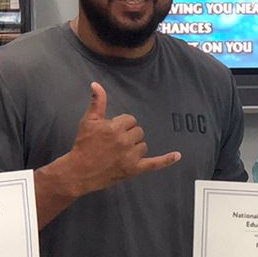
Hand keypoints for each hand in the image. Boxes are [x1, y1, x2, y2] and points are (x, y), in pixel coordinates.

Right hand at [45, 82, 181, 197]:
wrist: (79, 171)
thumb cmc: (84, 145)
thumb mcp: (89, 121)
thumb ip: (97, 102)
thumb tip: (96, 84)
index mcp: (115, 128)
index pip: (130, 120)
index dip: (121, 124)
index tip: (112, 131)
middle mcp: (125, 141)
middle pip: (138, 131)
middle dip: (128, 135)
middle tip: (114, 143)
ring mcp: (131, 156)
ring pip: (143, 145)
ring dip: (135, 147)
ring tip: (119, 153)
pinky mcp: (134, 169)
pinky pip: (155, 164)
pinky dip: (166, 160)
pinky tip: (177, 155)